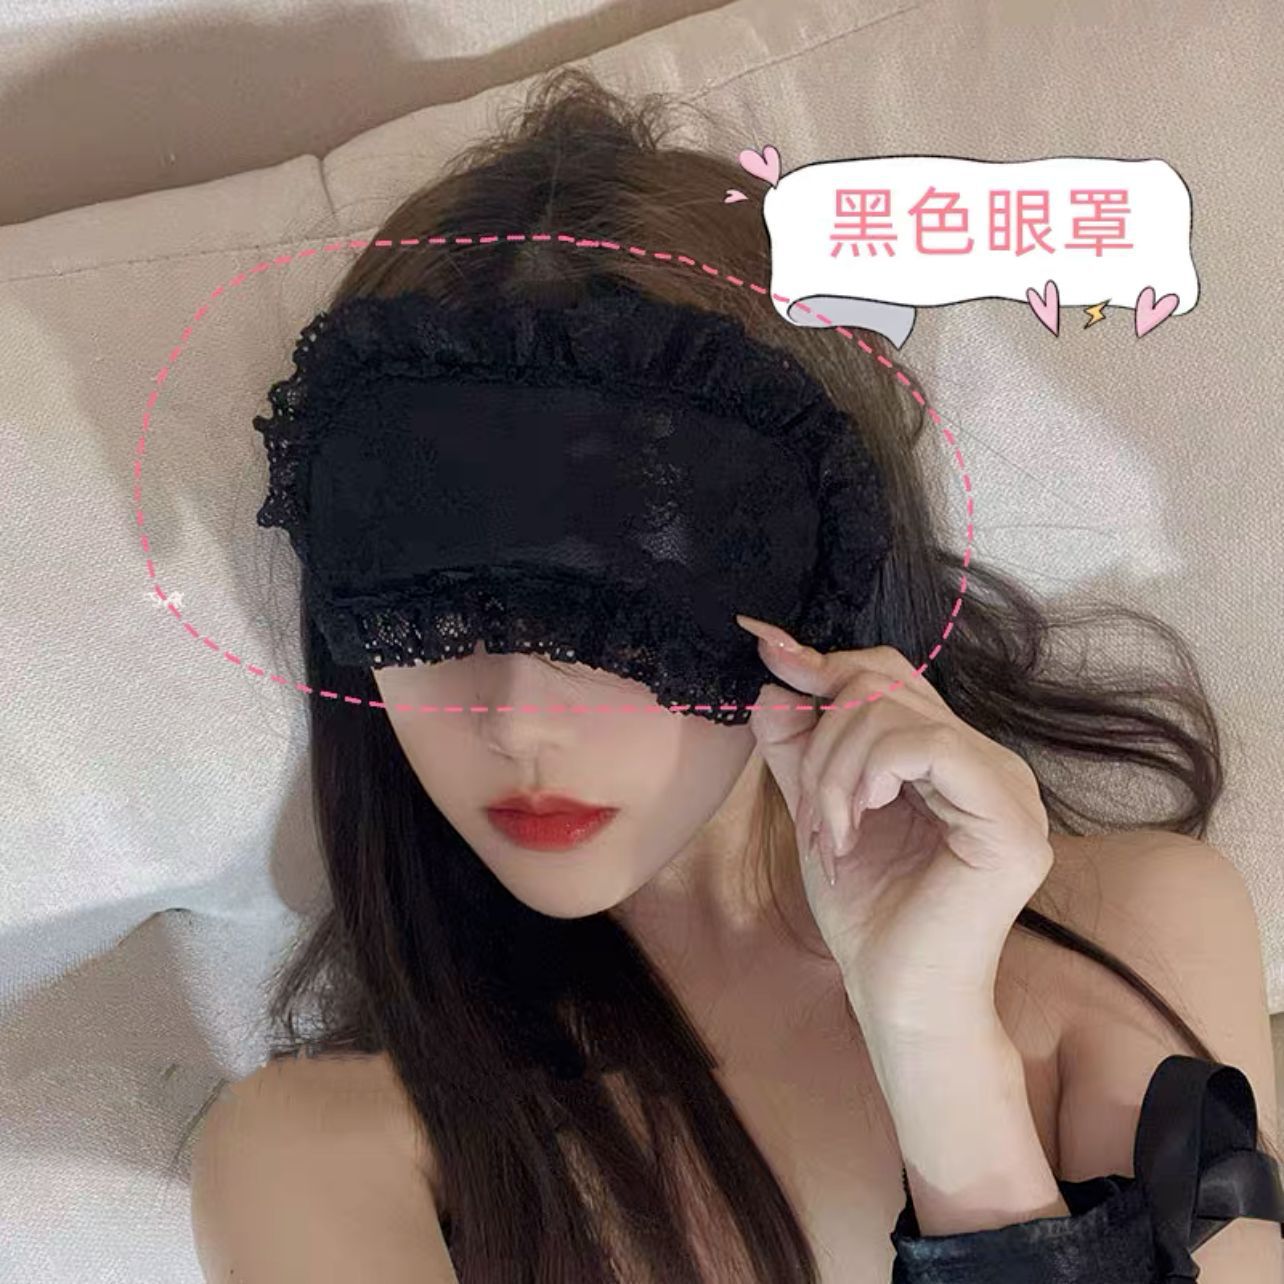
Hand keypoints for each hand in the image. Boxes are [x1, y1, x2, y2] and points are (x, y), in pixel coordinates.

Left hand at [734, 614, 1054, 1032]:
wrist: (895, 997)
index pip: (888, 673)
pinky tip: (857, 823)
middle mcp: (991, 761)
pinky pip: (926, 746)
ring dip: (834, 769)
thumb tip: (773, 671)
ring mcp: (1010, 789)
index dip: (824, 664)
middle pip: (885, 681)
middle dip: (820, 735)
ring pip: (896, 712)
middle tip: (810, 810)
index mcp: (953, 756)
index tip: (764, 647)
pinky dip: (868, 775)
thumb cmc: (864, 911)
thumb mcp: (816, 807)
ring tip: (830, 832)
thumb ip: (799, 742)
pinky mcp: (1010, 820)